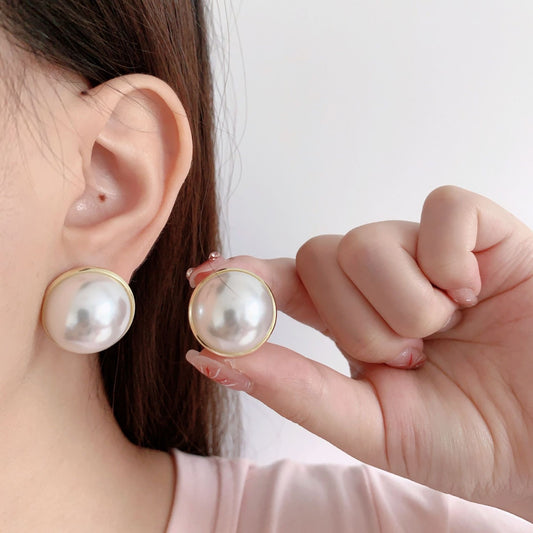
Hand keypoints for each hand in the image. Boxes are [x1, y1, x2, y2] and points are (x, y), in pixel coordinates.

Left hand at [186, 185, 532, 521]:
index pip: (284, 283)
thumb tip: (210, 358)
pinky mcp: (480, 231)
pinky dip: (449, 256)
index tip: (205, 277)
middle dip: (356, 321)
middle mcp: (382, 281)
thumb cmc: (467, 440)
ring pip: (369, 240)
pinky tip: (472, 289)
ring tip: (447, 331)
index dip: (244, 276)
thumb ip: (293, 389)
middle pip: (320, 257)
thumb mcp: (370, 425)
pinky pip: (441, 210)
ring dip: (406, 304)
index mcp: (352, 323)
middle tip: (408, 357)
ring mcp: (428, 252)